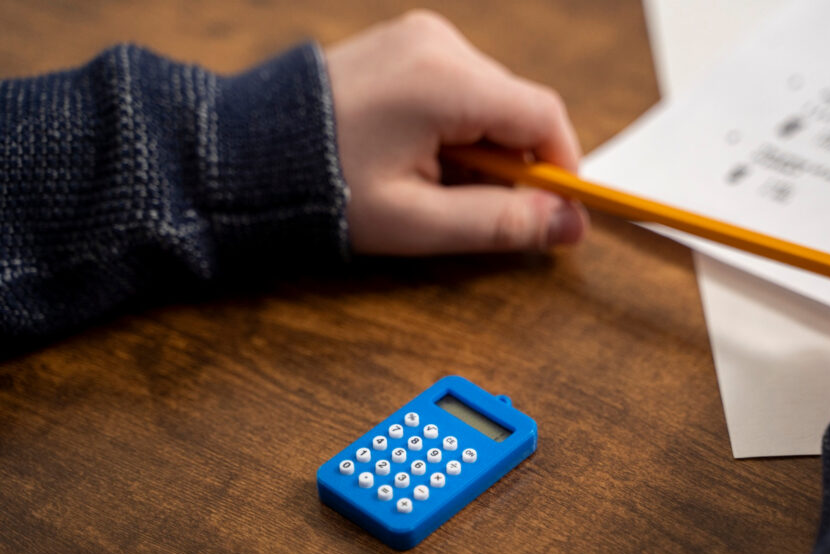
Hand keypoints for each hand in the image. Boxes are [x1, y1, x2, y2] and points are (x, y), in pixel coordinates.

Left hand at [323, 11, 588, 254]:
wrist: (244, 157)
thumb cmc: (324, 191)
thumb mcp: (418, 221)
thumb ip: (501, 223)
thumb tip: (569, 224)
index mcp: (444, 80)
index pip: (544, 117)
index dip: (562, 169)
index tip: (558, 212)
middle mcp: (438, 43)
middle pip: (519, 108)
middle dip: (512, 164)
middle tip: (470, 208)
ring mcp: (419, 37)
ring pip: (491, 100)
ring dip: (482, 147)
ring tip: (430, 182)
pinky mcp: (406, 44)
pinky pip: (460, 87)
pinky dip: (457, 127)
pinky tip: (417, 155)